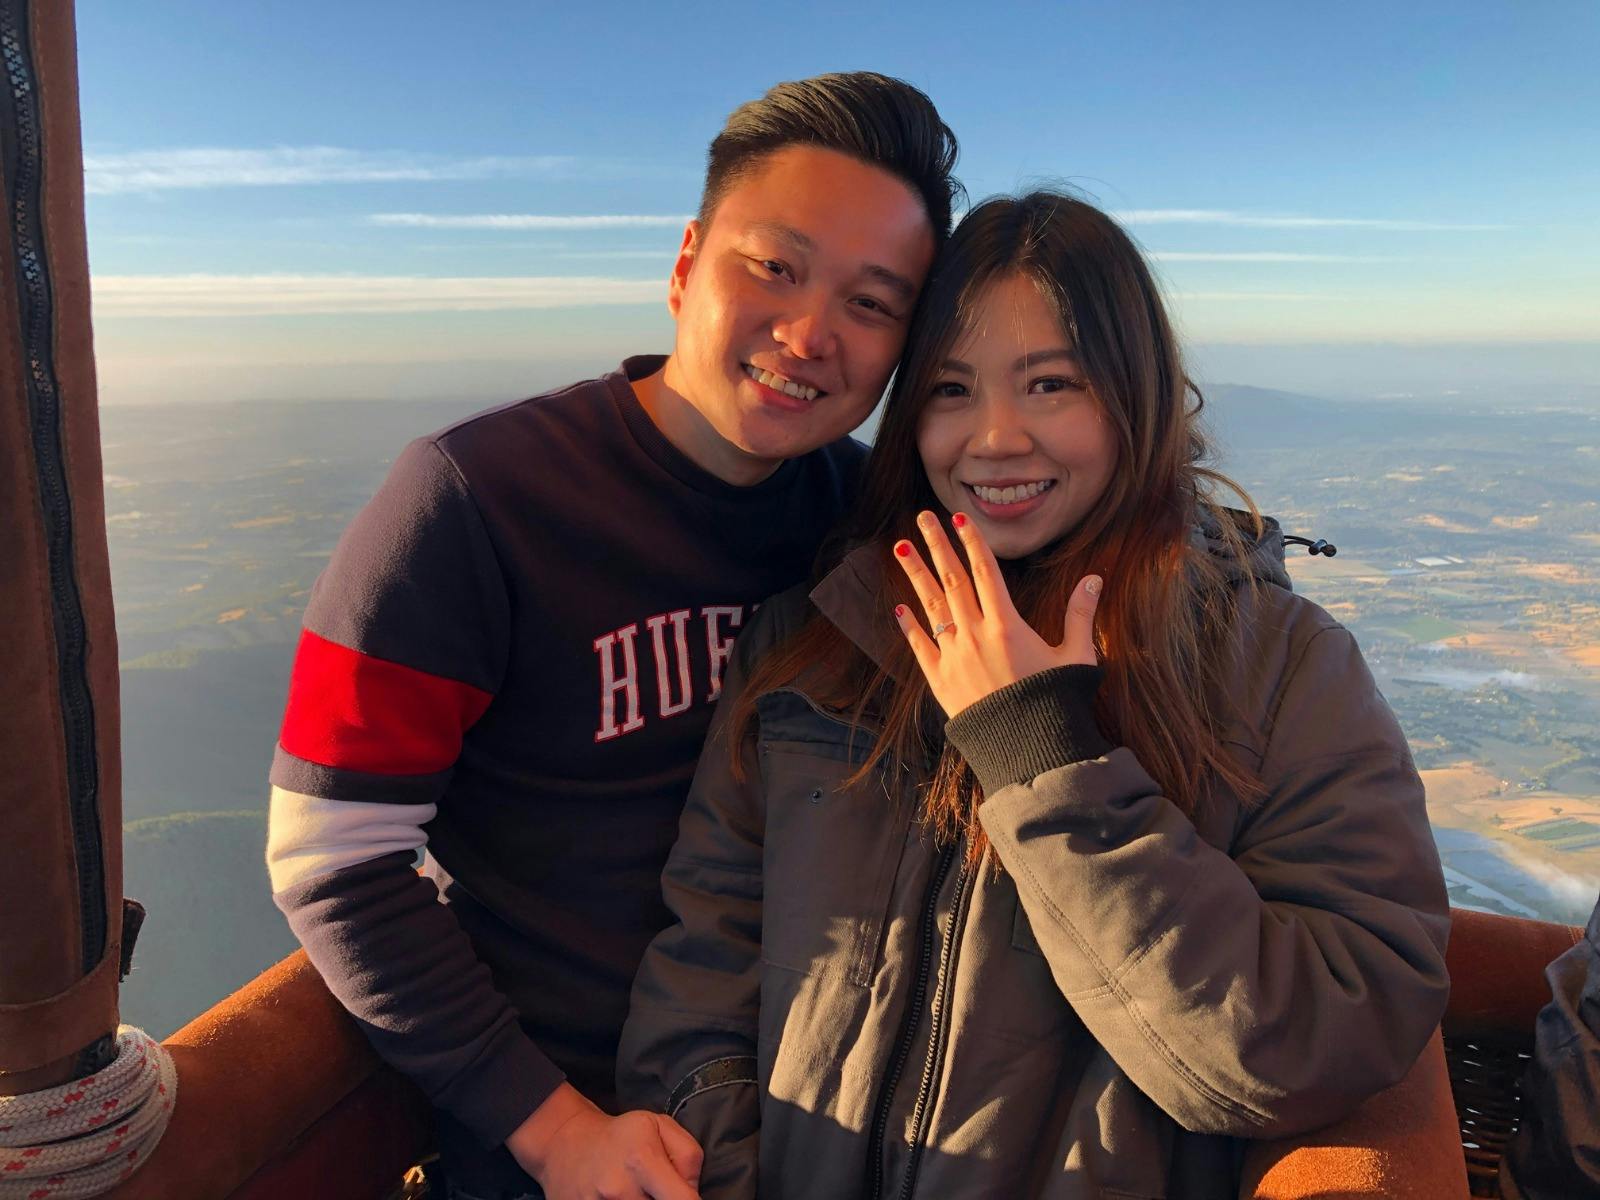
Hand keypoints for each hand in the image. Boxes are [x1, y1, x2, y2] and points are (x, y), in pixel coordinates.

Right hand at [505, 1082, 702, 1199]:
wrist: (565, 1143)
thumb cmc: (620, 1136)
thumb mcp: (659, 1126)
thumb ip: (687, 1155)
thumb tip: (693, 1191)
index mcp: (643, 1160)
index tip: (687, 1197)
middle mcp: (619, 1189)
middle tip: (654, 1188)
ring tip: (635, 1191)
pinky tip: (619, 1197)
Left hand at [891, 509, 1101, 717]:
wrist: (1028, 750)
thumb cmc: (1056, 703)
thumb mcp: (1076, 657)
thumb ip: (1081, 615)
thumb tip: (1095, 578)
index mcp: (1007, 625)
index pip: (986, 572)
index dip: (972, 542)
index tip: (959, 518)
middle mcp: (976, 634)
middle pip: (953, 580)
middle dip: (938, 545)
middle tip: (922, 517)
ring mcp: (954, 656)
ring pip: (930, 606)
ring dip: (915, 575)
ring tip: (900, 548)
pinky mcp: (940, 681)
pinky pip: (920, 646)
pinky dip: (909, 626)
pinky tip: (899, 607)